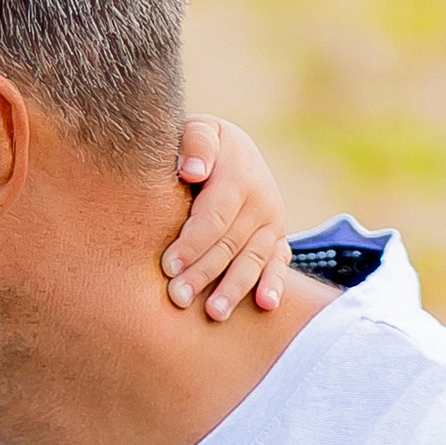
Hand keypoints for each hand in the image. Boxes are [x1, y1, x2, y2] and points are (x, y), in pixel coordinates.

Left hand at [166, 118, 291, 319]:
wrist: (233, 151)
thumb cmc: (201, 147)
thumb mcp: (198, 131)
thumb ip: (195, 144)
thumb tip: (192, 170)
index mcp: (238, 176)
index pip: (213, 217)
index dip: (192, 243)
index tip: (168, 266)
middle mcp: (261, 201)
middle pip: (229, 244)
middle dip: (203, 273)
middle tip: (178, 298)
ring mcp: (272, 223)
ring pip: (252, 260)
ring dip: (234, 288)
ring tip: (214, 313)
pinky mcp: (277, 240)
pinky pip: (277, 264)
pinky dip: (274, 285)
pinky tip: (265, 305)